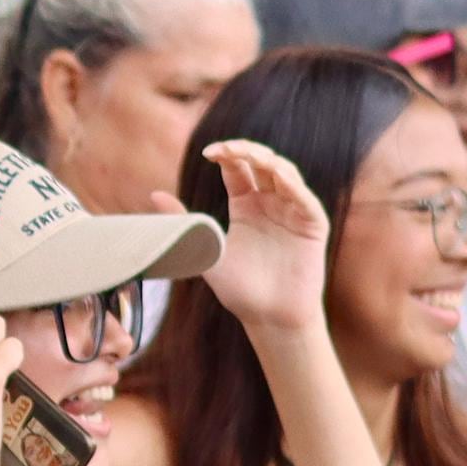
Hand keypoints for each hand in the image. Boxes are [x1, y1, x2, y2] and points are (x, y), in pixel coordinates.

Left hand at [187, 139, 329, 336]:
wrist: (268, 317)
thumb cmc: (239, 289)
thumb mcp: (204, 250)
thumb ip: (184, 222)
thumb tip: (154, 195)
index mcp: (245, 205)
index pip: (237, 169)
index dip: (226, 155)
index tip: (208, 153)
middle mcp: (270, 203)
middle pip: (262, 164)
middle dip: (246, 151)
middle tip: (226, 148)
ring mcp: (292, 212)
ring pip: (285, 175)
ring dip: (269, 162)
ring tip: (250, 155)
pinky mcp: (312, 226)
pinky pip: (305, 199)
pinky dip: (293, 186)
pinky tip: (278, 176)